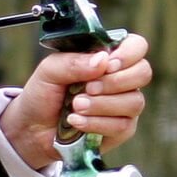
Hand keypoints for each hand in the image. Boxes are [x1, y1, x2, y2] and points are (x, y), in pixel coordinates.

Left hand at [0, 33, 150, 166]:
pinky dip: (97, 123)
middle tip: (87, 88)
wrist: (32, 128)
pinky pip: (123, 125)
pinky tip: (76, 121)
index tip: (108, 65)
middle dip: (115, 81)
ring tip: (76, 106)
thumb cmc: (43, 94)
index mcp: (106, 58)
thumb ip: (73, 61)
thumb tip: (102, 60)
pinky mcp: (121, 129)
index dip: (129, 53)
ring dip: (102, 104)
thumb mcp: (49, 71)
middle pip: (143, 72)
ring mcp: (123, 105)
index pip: (136, 46)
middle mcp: (120, 80)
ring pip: (134, 102)